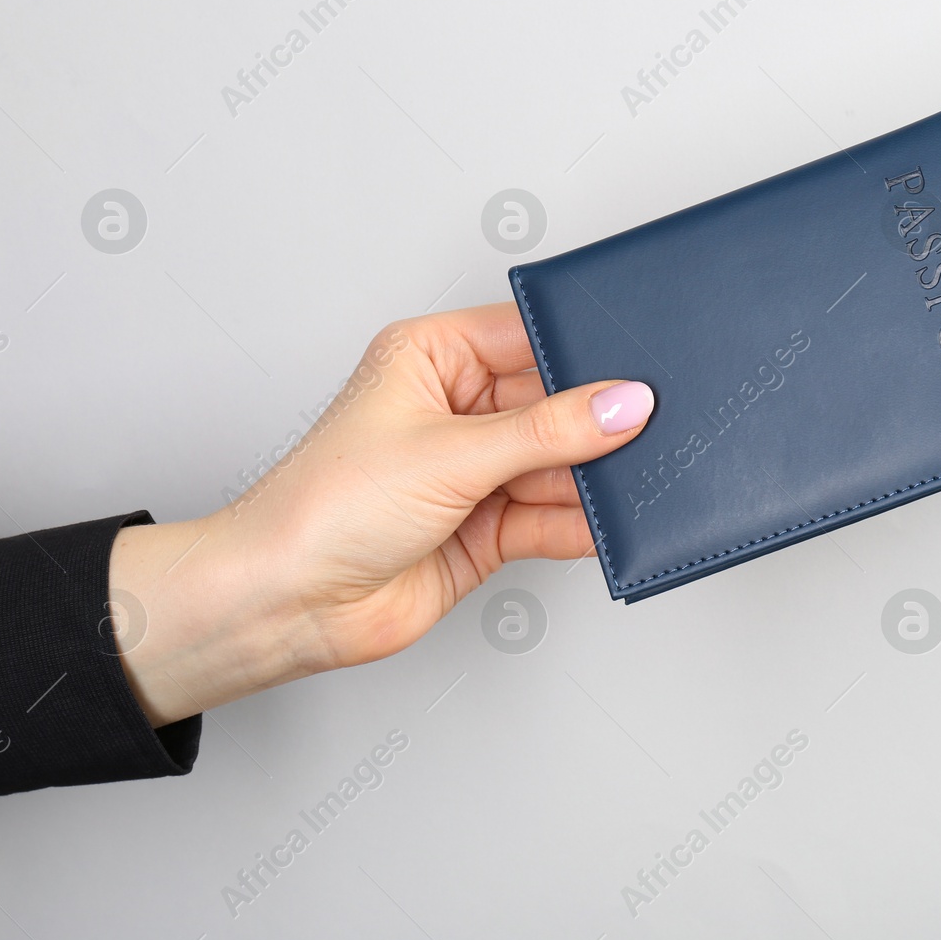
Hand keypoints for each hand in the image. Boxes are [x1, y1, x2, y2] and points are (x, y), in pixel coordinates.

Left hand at [107, 304, 655, 725]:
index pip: (527, 336)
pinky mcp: (484, 528)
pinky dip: (582, 523)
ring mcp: (472, 471)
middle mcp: (454, 409)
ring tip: (640, 478)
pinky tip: (612, 522)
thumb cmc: (325, 508)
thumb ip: (548, 432)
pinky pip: (551, 517)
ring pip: (558, 464)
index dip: (583, 350)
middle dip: (597, 421)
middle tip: (652, 425)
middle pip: (552, 404)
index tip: (639, 362)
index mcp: (432, 358)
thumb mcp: (451, 453)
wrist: (287, 603)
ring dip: (595, 477)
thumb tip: (621, 404)